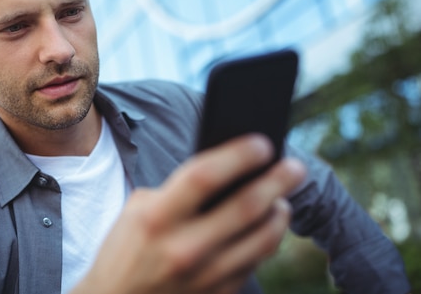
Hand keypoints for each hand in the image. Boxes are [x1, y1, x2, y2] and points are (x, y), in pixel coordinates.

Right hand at [71, 134, 305, 293]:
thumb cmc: (125, 250)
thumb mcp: (138, 210)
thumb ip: (178, 191)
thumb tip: (224, 172)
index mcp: (157, 219)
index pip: (204, 176)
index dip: (238, 156)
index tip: (262, 143)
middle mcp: (183, 249)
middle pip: (246, 207)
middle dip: (278, 182)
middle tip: (295, 167)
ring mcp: (203, 277)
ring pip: (262, 240)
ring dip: (279, 214)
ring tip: (282, 200)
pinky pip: (254, 264)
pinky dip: (265, 242)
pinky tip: (265, 229)